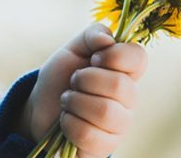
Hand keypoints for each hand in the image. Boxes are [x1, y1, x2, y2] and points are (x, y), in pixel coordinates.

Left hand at [18, 23, 147, 157]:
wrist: (40, 108)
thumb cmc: (62, 77)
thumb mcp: (72, 48)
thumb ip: (92, 34)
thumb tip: (108, 40)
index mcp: (125, 72)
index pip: (139, 58)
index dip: (116, 55)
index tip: (94, 57)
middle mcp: (128, 99)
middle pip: (120, 86)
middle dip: (85, 79)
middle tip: (73, 81)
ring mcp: (119, 125)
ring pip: (105, 112)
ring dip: (75, 102)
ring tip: (67, 100)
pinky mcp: (105, 147)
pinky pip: (89, 135)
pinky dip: (69, 123)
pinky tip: (66, 120)